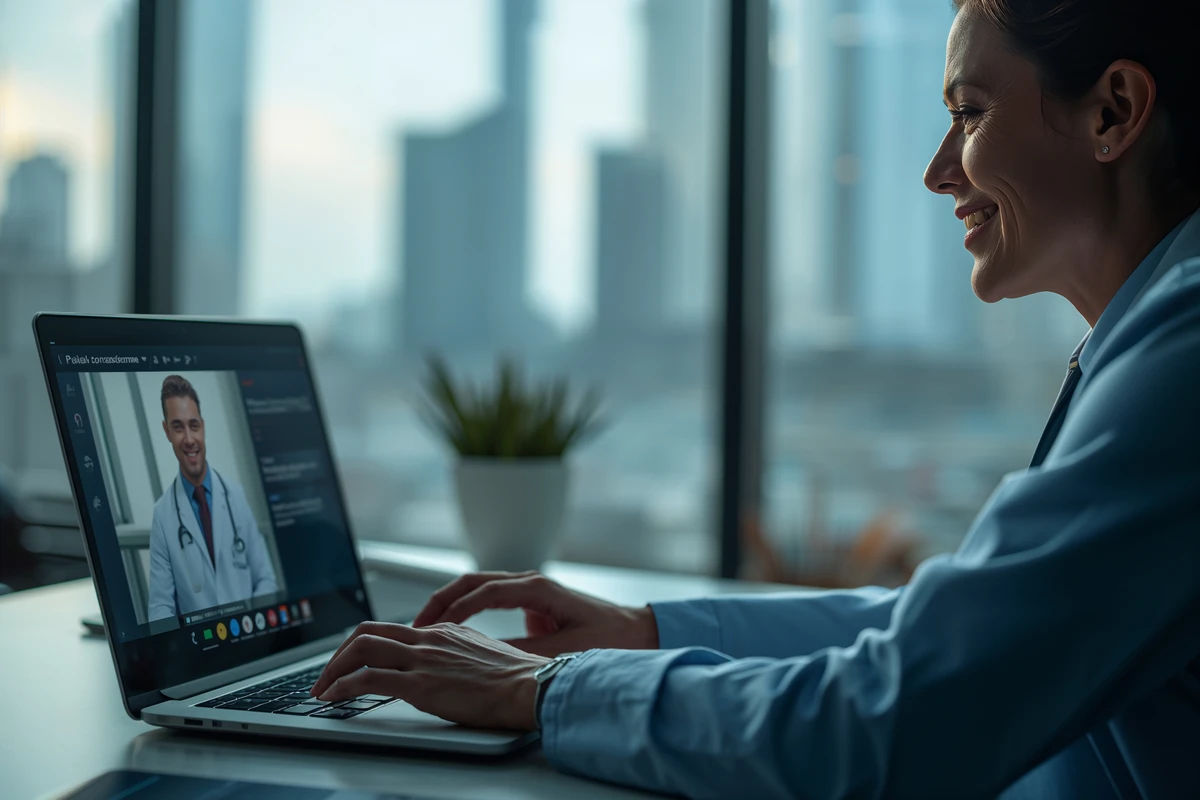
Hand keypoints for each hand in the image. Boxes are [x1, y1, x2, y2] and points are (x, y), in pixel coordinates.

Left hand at [310, 621, 547, 730]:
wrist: (531, 686)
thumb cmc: (517, 679)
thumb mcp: (481, 656)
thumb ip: (456, 656)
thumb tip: (442, 670)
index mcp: (444, 631)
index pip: (391, 630)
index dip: (363, 646)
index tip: (351, 664)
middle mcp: (430, 638)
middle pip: (368, 632)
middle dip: (338, 653)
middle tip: (327, 675)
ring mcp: (424, 658)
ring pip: (362, 649)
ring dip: (333, 669)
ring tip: (322, 689)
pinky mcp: (422, 684)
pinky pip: (369, 679)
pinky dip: (343, 686)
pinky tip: (332, 698)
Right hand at [413, 571, 658, 655]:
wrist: (638, 632)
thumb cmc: (612, 638)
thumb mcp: (566, 651)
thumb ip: (527, 654)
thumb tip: (490, 660)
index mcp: (539, 588)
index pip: (485, 591)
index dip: (457, 609)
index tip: (434, 628)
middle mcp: (531, 582)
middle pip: (474, 581)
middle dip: (442, 600)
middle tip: (416, 623)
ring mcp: (530, 589)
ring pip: (478, 587)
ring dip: (450, 603)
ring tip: (424, 626)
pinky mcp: (531, 602)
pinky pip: (489, 599)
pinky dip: (466, 610)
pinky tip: (451, 631)